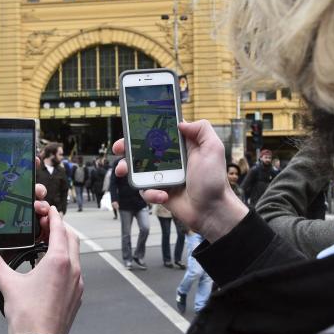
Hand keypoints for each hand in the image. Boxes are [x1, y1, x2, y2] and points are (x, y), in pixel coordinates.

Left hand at [0, 152, 50, 298]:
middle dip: (36, 189)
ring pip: (34, 214)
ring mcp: (11, 230)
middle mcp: (2, 214)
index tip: (30, 162)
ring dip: (42, 207)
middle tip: (37, 190)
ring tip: (40, 207)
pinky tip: (45, 223)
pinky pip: (34, 236)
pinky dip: (43, 228)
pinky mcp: (16, 246)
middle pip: (26, 197)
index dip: (22, 173)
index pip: (8, 183)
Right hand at [0, 207, 82, 333]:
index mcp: (59, 261)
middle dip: (60, 228)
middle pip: (71, 238)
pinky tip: (50, 268)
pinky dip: (65, 262)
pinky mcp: (76, 296)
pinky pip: (74, 271)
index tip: (47, 209)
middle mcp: (73, 270)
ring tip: (46, 243)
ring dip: (63, 245)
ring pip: (75, 255)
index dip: (53, 216)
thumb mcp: (8, 285)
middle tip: (45, 224)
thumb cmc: (28, 317)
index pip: (60, 229)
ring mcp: (77, 284)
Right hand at [112, 120, 247, 241]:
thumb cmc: (214, 181)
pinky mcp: (159, 192)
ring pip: (138, 169)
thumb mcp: (213, 149)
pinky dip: (150, 193)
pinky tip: (162, 195)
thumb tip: (181, 122)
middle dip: (127, 147)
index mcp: (181, 147)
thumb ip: (201, 129)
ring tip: (123, 170)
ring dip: (128, 169)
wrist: (212, 211)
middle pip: (143, 149)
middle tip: (119, 148)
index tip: (132, 126)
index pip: (160, 132)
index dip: (145, 128)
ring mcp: (163, 176)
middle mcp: (170, 160)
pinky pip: (145, 190)